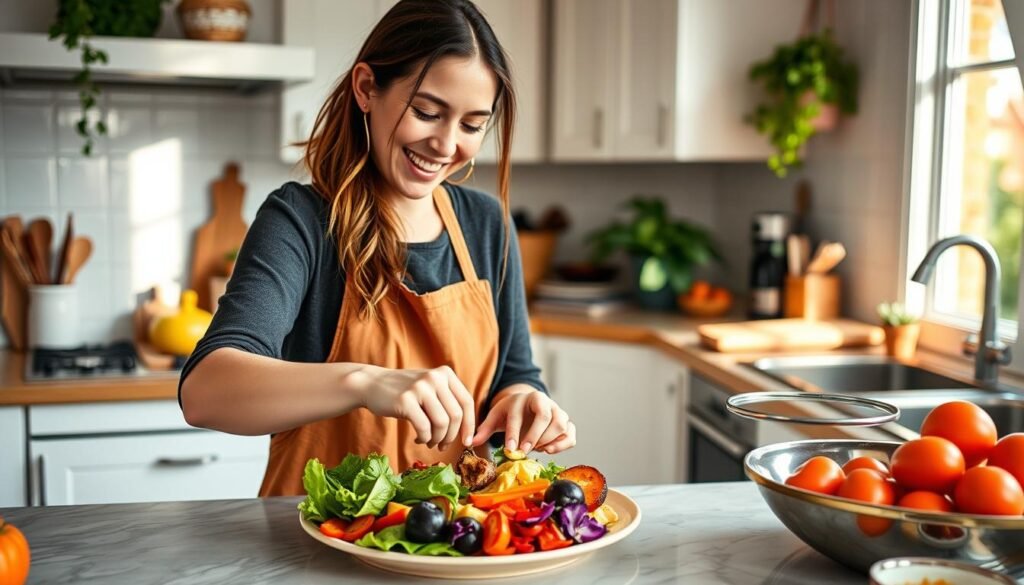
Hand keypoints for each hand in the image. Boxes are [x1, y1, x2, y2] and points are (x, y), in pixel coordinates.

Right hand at [358, 365, 475, 449]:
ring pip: (442, 424)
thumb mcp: (429, 387)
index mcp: (445, 373)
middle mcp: (435, 377)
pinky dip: (424, 438)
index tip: (468, 442)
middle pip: (455, 416)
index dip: (470, 425)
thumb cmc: (404, 392)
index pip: (466, 402)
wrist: (371, 384)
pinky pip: (424, 428)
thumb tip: (468, 429)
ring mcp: (420, 388)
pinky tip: (418, 439)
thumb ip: (448, 400)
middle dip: (451, 436)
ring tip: (429, 442)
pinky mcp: (406, 400)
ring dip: (437, 439)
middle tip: (443, 446)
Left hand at [471, 387, 575, 453]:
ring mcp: (557, 411)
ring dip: (549, 440)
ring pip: (561, 424)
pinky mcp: (566, 422)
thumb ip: (484, 429)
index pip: (520, 414)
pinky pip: (571, 433)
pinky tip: (549, 451)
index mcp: (523, 398)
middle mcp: (543, 401)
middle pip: (545, 416)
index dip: (515, 432)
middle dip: (535, 436)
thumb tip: (470, 442)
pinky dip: (563, 444)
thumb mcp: (496, 417)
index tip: (509, 449)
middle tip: (524, 452)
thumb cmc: (510, 412)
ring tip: (536, 450)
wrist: (527, 404)